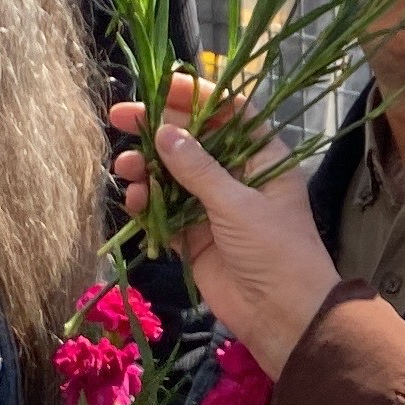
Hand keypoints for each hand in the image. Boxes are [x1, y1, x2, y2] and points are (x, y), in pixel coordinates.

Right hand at [112, 88, 338, 375]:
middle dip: (158, 131)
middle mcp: (238, 178)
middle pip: (194, 143)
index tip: (161, 87)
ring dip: (148, 171)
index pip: (230, 113)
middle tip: (120, 119)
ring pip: (174, 178)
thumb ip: (198, 170)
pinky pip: (166, 214)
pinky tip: (133, 202)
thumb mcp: (237, 204)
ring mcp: (215, 209)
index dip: (197, 96)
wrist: (284, 317)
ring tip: (125, 169)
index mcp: (263, 160)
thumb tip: (165, 133)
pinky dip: (148, 206)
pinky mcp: (197, 239)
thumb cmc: (275, 251)